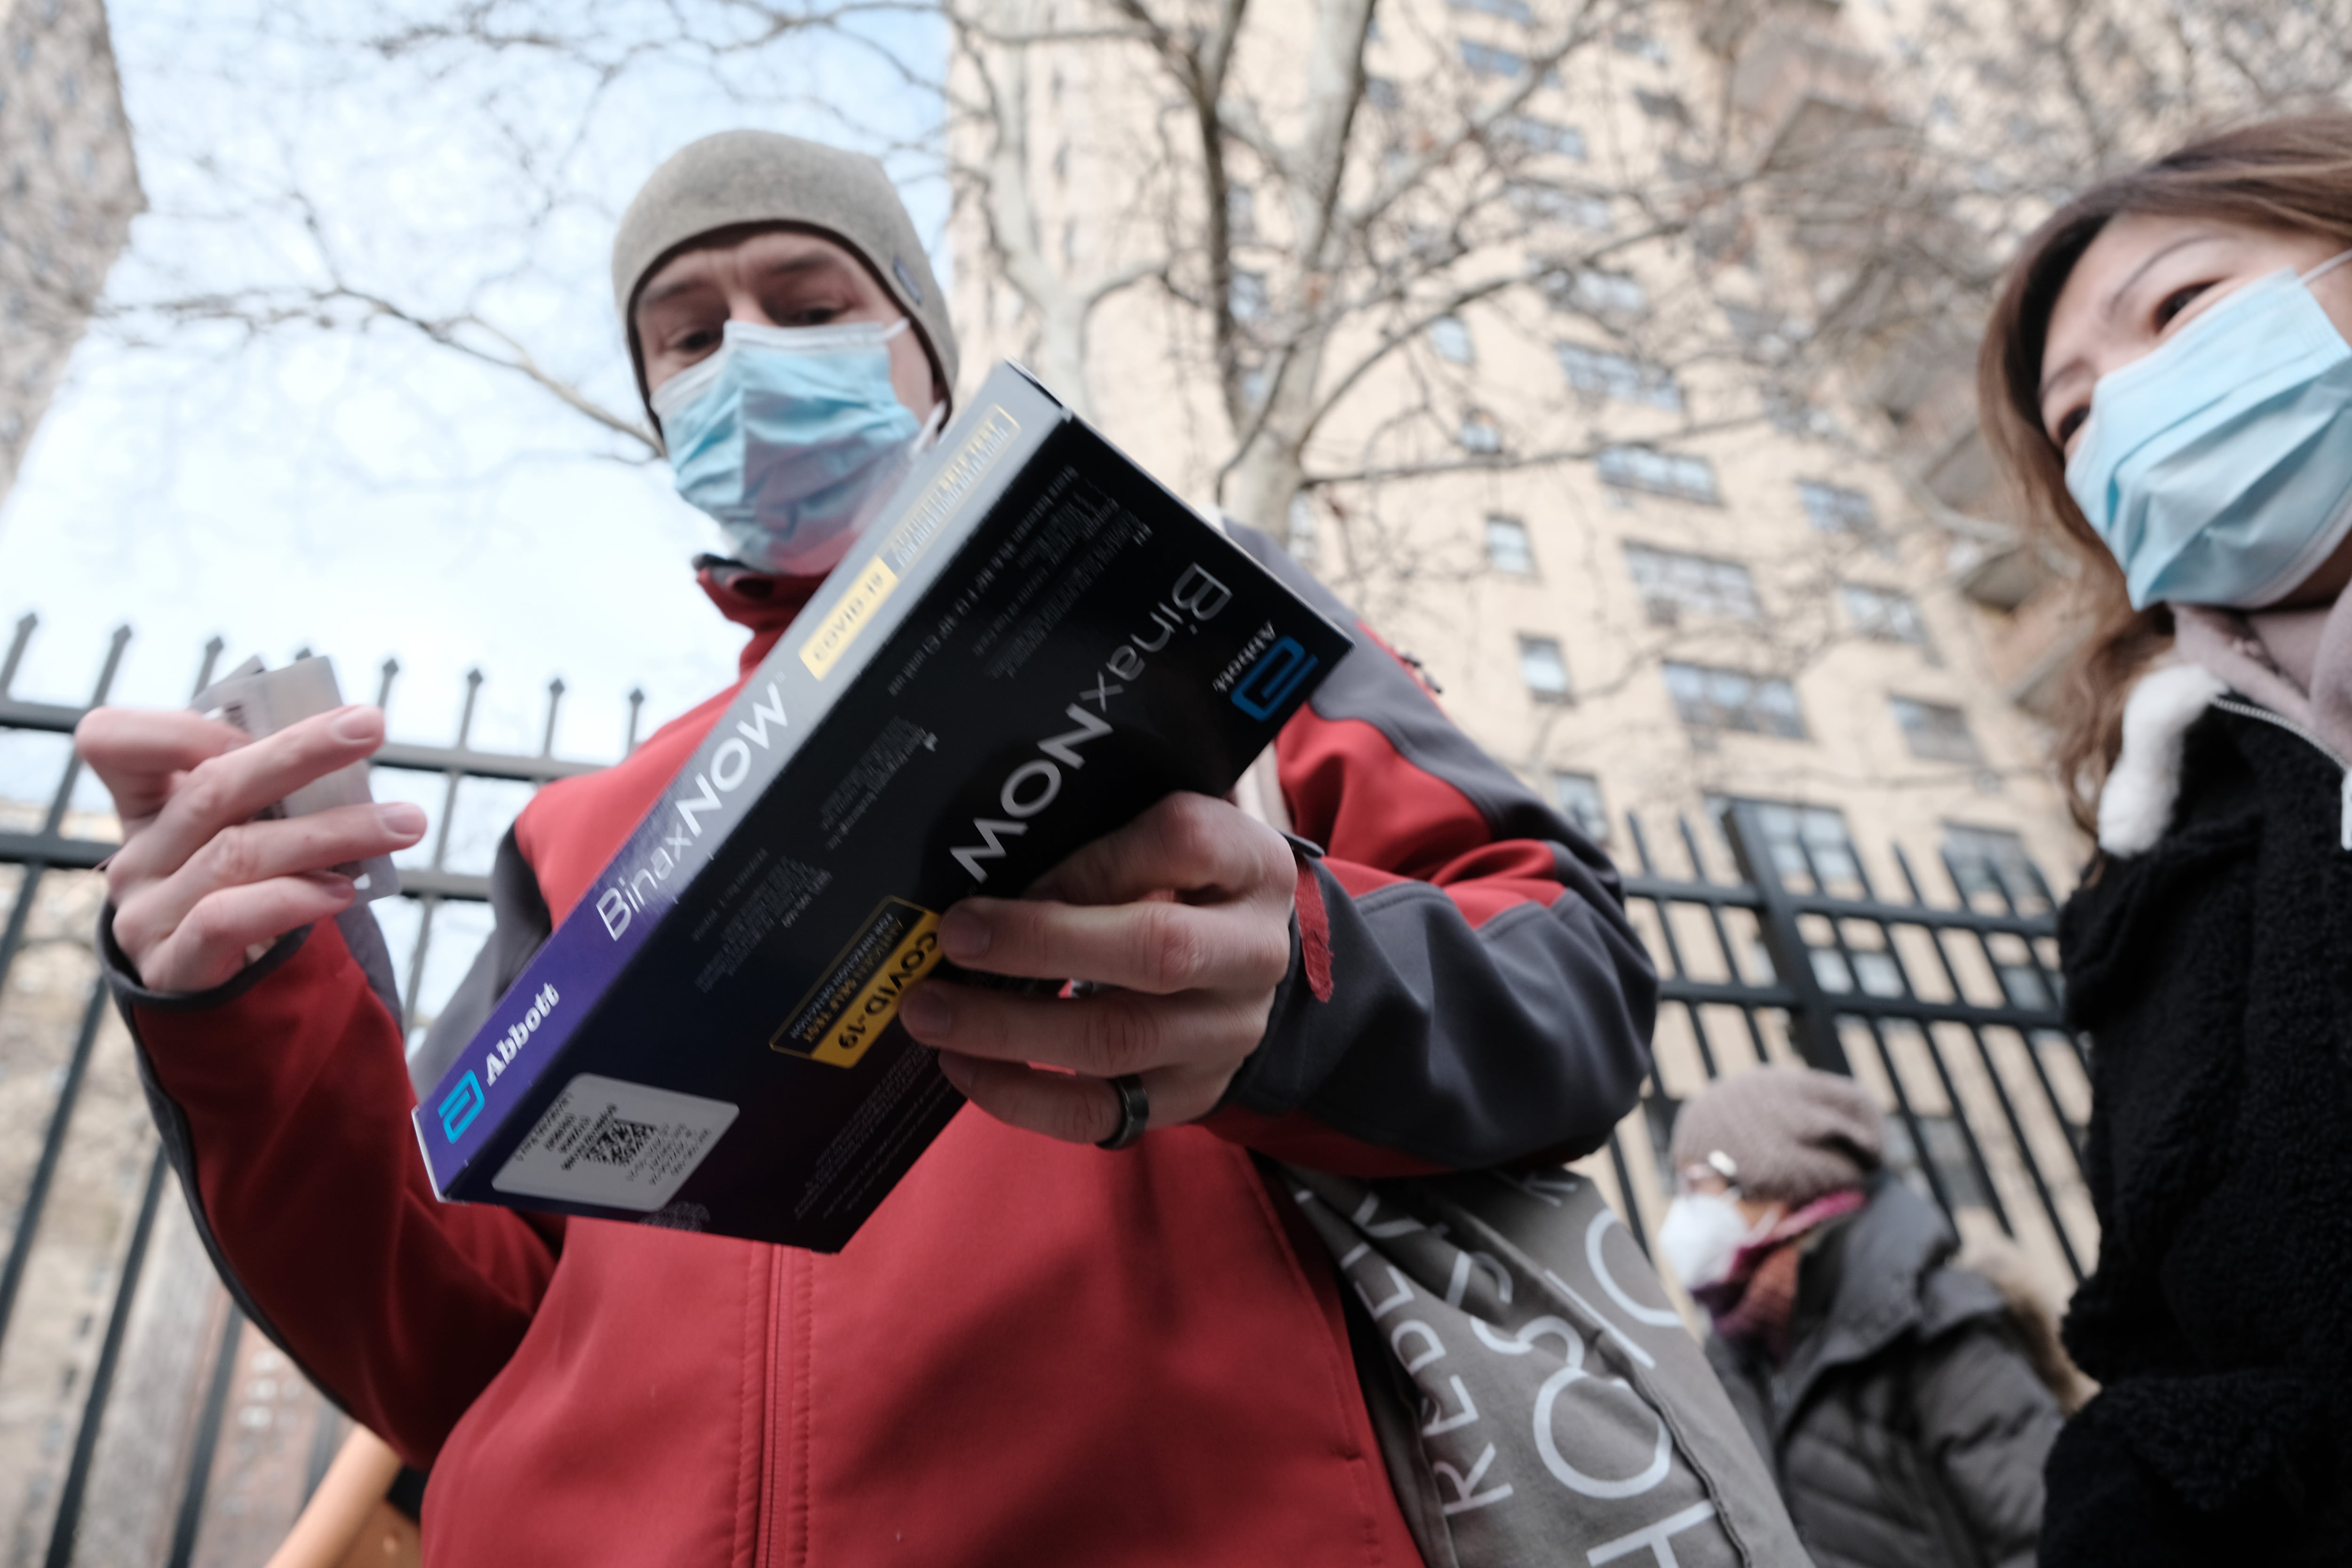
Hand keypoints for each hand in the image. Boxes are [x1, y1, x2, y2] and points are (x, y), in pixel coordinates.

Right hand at [75, 705, 427, 993]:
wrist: (225, 993)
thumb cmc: (246, 889)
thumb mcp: (242, 831)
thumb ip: (269, 791)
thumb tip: (347, 739)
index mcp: (143, 806)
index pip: (113, 741)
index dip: (180, 728)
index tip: (268, 723)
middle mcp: (136, 857)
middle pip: (210, 789)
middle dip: (301, 751)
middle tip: (372, 726)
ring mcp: (146, 914)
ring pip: (238, 853)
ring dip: (333, 831)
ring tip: (403, 823)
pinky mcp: (172, 966)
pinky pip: (229, 918)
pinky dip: (293, 898)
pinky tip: (344, 891)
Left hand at [898, 792, 1296, 1145]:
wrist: (1244, 968)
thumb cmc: (1183, 886)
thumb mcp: (1166, 839)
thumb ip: (1104, 841)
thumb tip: (988, 879)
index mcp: (1252, 865)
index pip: (1182, 841)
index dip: (1092, 858)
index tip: (1012, 871)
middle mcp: (1253, 953)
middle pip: (1157, 951)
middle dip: (1040, 945)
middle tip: (952, 940)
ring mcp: (1226, 1034)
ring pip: (1120, 1040)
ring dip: (1009, 1029)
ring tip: (931, 1014)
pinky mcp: (1187, 1095)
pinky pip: (1101, 1111)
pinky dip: (1022, 1095)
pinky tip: (964, 1069)